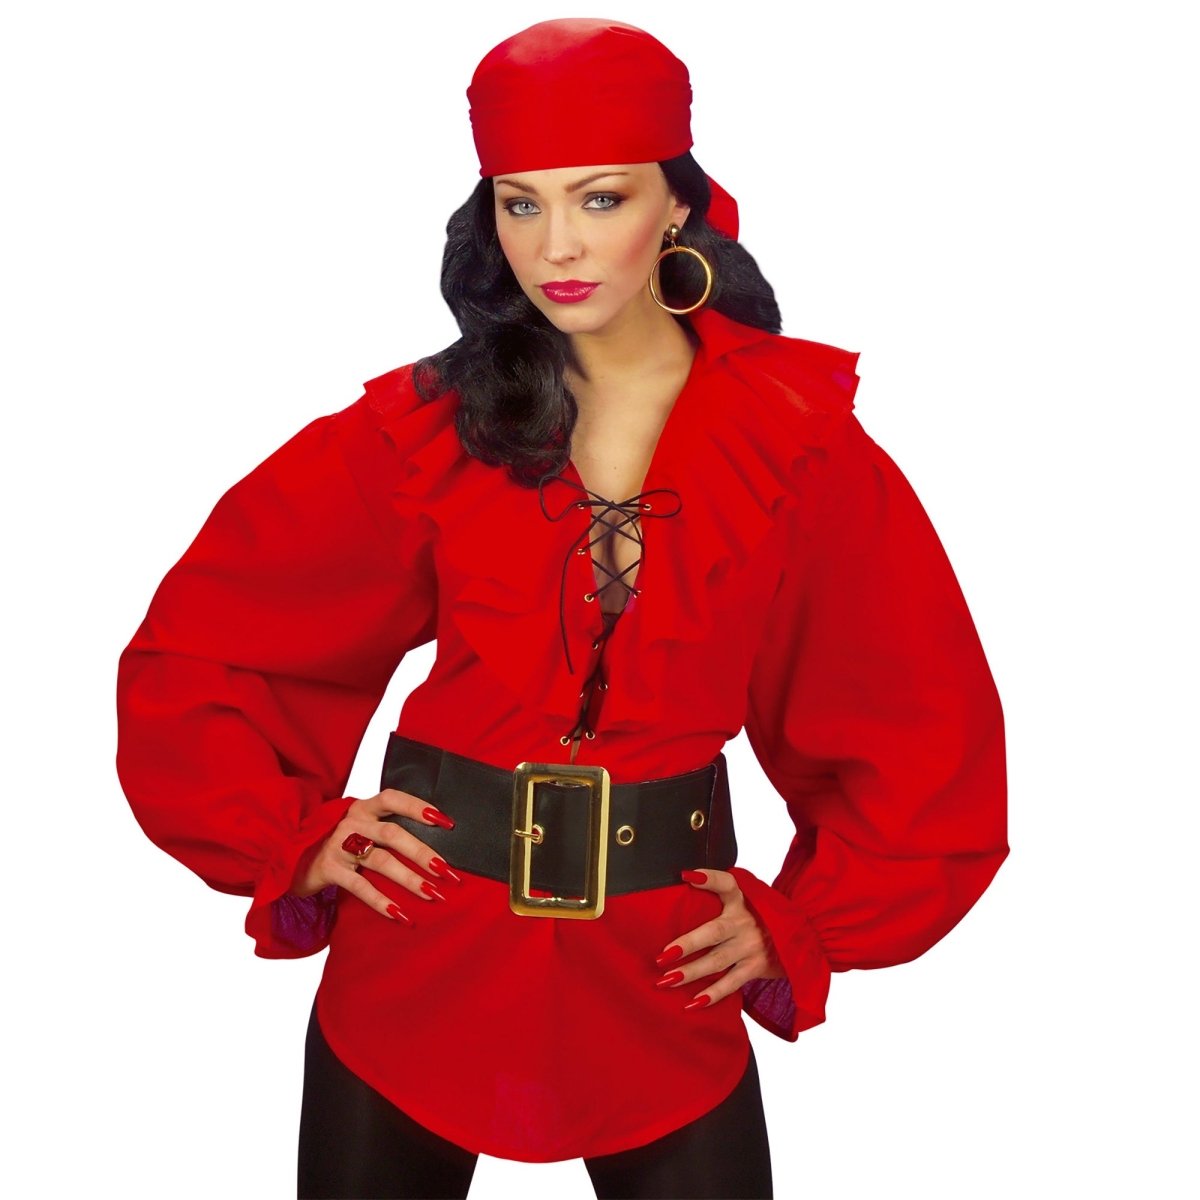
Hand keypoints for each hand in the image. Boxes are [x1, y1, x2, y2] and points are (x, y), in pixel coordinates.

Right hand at [290, 789, 461, 923]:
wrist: (294, 858)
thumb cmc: (340, 843)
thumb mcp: (360, 827)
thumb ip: (386, 828)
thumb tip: (433, 844)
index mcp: (363, 808)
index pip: (393, 799)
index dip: (419, 808)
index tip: (446, 823)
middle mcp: (351, 823)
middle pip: (393, 834)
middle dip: (423, 853)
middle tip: (447, 871)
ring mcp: (338, 845)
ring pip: (381, 861)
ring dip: (409, 879)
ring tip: (432, 894)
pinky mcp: (329, 870)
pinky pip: (360, 887)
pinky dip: (381, 902)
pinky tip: (401, 915)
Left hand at [655, 869, 784, 1009]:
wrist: (798, 937)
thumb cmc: (758, 917)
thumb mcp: (746, 901)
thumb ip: (719, 897)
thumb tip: (682, 890)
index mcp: (741, 900)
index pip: (725, 884)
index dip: (709, 879)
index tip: (687, 877)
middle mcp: (745, 921)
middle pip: (713, 932)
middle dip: (687, 945)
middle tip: (662, 956)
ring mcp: (751, 946)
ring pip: (717, 961)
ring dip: (691, 972)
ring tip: (666, 980)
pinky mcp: (756, 967)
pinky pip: (731, 983)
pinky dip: (712, 994)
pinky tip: (692, 1002)